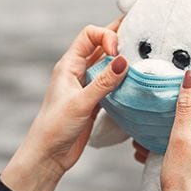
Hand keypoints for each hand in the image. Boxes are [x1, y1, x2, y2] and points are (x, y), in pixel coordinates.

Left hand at [1, 20, 126, 190]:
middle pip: (99, 45)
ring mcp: (86, 86)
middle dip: (118, 38)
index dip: (106, 36)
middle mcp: (77, 72)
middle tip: (141, 35)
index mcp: (69, 65)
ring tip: (142, 58)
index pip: (89, 35)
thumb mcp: (81, 102)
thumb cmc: (55, 127)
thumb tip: (124, 60)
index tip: (118, 53)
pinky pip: (110, 83)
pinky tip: (134, 82)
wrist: (49, 155)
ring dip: (121, 61)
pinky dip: (122, 80)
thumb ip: (104, 82)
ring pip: (107, 65)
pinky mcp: (93, 101)